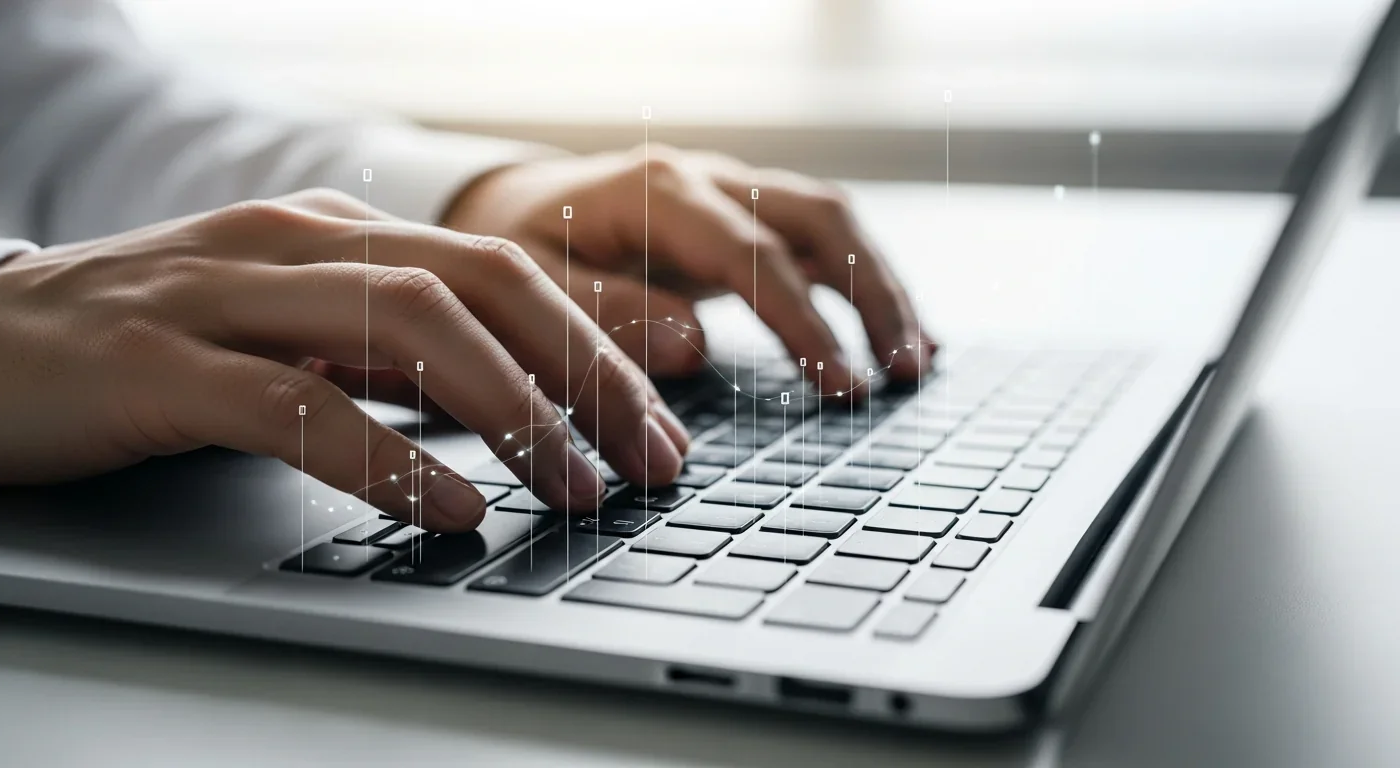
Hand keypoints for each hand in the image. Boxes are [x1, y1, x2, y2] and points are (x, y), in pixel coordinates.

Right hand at [0, 190, 688, 530]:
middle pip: (486, 289)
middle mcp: (299, 243)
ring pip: (412, 329)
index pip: (508, 272)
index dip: (600, 346)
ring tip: (576, 490)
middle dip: (587, 378)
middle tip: (651, 461)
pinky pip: (300, 406)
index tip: (662, 422)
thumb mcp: (291, 333)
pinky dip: (391, 457)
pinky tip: (451, 508)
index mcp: (342, 235)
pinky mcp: (159, 362)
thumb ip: (389, 356)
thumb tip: (508, 406)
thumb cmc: (148, 346)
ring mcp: (227, 293)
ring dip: (514, 415)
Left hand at [446, 145, 935, 389]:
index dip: (804, 323)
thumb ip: (603, 315)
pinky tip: (899, 336)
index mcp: (657, 193)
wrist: (508, 207)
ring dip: (881, 290)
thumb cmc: (516, 250)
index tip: (841, 385)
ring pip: (833, 225)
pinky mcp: (743, 221)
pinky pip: (820, 244)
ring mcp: (732, 195)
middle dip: (871, 297)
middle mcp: (708, 181)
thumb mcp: (528, 287)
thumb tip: (692, 346)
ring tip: (917, 362)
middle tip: (902, 373)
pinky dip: (863, 288)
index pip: (754, 254)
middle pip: (818, 221)